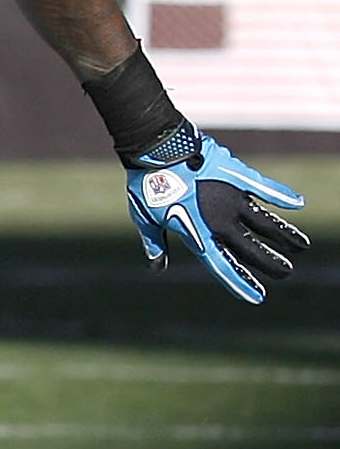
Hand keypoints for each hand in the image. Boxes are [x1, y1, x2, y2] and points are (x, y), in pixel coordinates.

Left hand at [127, 132, 309, 303]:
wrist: (156, 150)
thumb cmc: (145, 186)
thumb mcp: (145, 220)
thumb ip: (156, 244)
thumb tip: (157, 268)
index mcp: (197, 233)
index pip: (222, 265)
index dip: (241, 282)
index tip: (258, 297)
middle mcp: (219, 221)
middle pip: (251, 250)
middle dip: (271, 264)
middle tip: (286, 273)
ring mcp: (231, 199)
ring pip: (266, 224)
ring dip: (286, 236)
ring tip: (302, 247)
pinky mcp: (237, 176)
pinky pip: (265, 188)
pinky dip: (281, 195)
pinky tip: (298, 203)